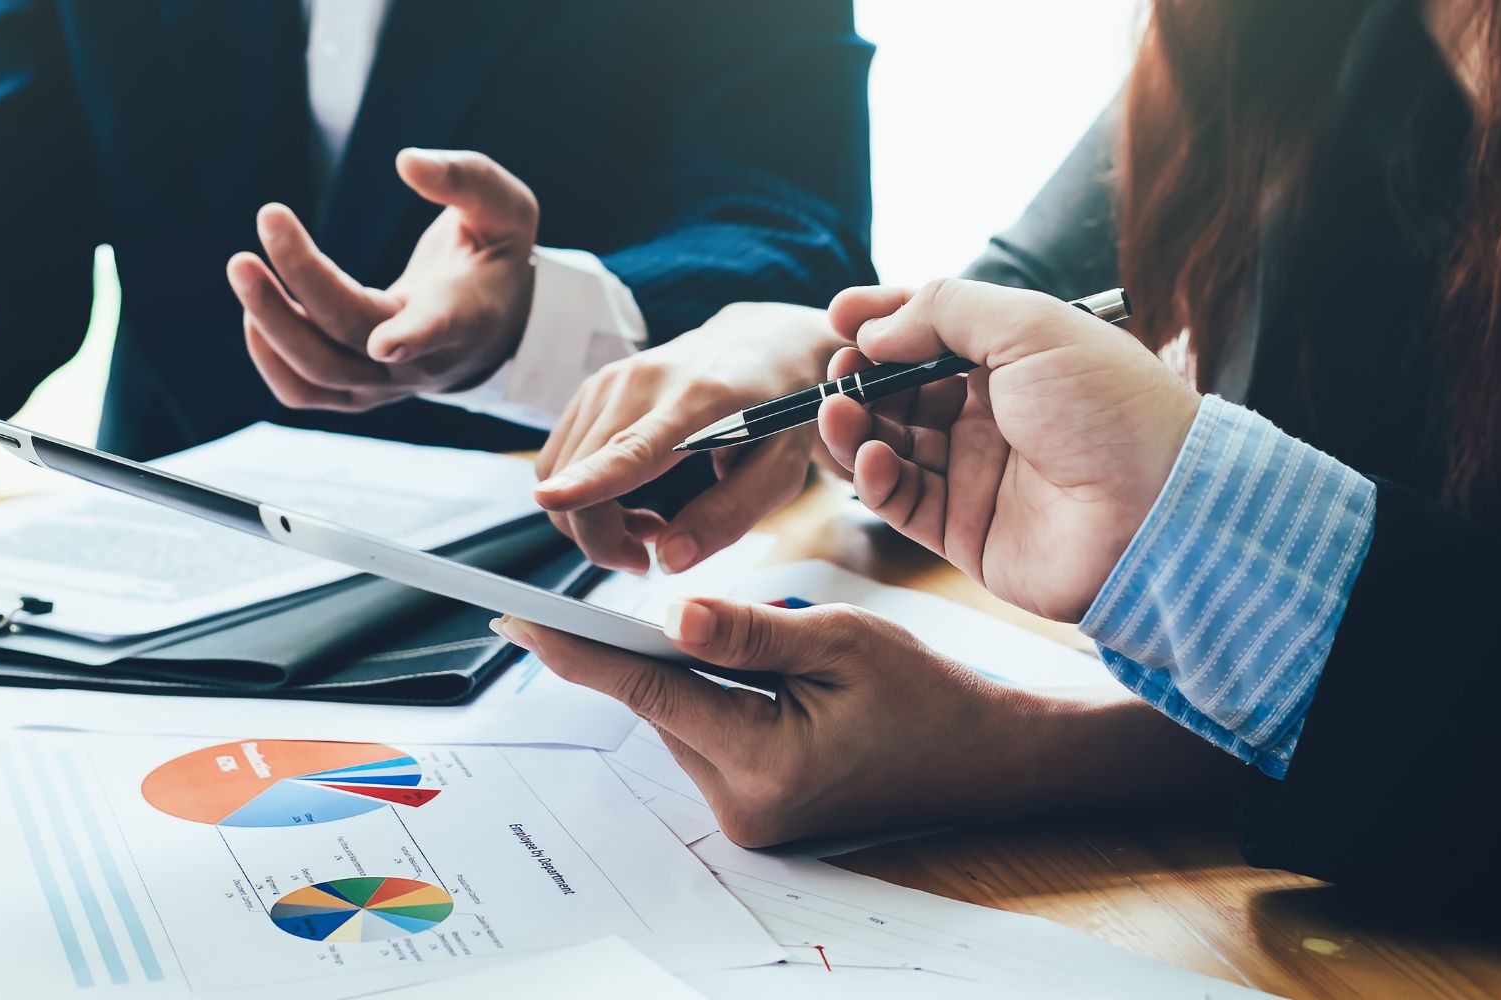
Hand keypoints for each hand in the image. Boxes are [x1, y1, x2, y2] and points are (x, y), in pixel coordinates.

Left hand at [226, 149, 537, 411]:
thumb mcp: (505, 209)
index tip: (386, 344)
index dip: (415, 337)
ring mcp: (387, 384)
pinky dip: (269, 357)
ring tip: (243, 266)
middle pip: (353, 334)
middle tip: (269, 217)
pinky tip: (255, 310)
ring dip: (271, 322)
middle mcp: (424, 359)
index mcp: (466, 313)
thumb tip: (407, 161)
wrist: (492, 329)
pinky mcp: (356, 393)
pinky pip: (302, 393)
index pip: (441, 328)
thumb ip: (465, 179)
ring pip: (319, 371)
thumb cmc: (494, 259)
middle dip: (304, 279)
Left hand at [495, 597, 1230, 846]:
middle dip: (658, 648)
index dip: (576, 649)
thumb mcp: (845, 641)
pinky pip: (707, 736)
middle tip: (673, 604)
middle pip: (661, 703)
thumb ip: (750, 632)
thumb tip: (670, 615)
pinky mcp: (754, 812)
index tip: (513, 617)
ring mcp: (747, 817)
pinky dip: (715, 697)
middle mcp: (743, 803)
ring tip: (771, 650)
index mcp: (765, 760)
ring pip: (682, 719)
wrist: (987, 761)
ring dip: (697, 673)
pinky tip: (760, 678)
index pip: (648, 690)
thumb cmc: (930, 695)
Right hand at [533, 303, 845, 573]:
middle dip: (601, 540)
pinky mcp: (592, 388)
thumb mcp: (779, 472)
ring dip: (591, 519)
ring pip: (561, 475)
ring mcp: (609, 381)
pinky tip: (628, 497)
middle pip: (581, 477)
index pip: (633, 448)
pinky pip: (560, 460)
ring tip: (650, 524)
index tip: (550, 499)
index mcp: (698, 403)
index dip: (589, 480)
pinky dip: (582, 494)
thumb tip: (668, 561)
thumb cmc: (779, 413)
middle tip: (648, 557)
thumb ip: (727, 517)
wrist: (763, 344)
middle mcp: (643, 383)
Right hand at [819, 281, 1199, 621]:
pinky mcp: (964, 531)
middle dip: (861, 378)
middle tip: (837, 372)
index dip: (883, 322)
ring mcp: (975, 474)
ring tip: (837, 412)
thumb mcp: (1028, 326)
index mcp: (1013, 360)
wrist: (1158, 509)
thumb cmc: (1109, 406)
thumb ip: (943, 310)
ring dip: (855, 427)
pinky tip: (870, 459)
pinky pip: (901, 501)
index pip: (930, 332)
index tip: (838, 317)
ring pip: (890, 446)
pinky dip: (875, 478)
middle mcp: (991, 415)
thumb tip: (874, 329)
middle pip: (900, 391)